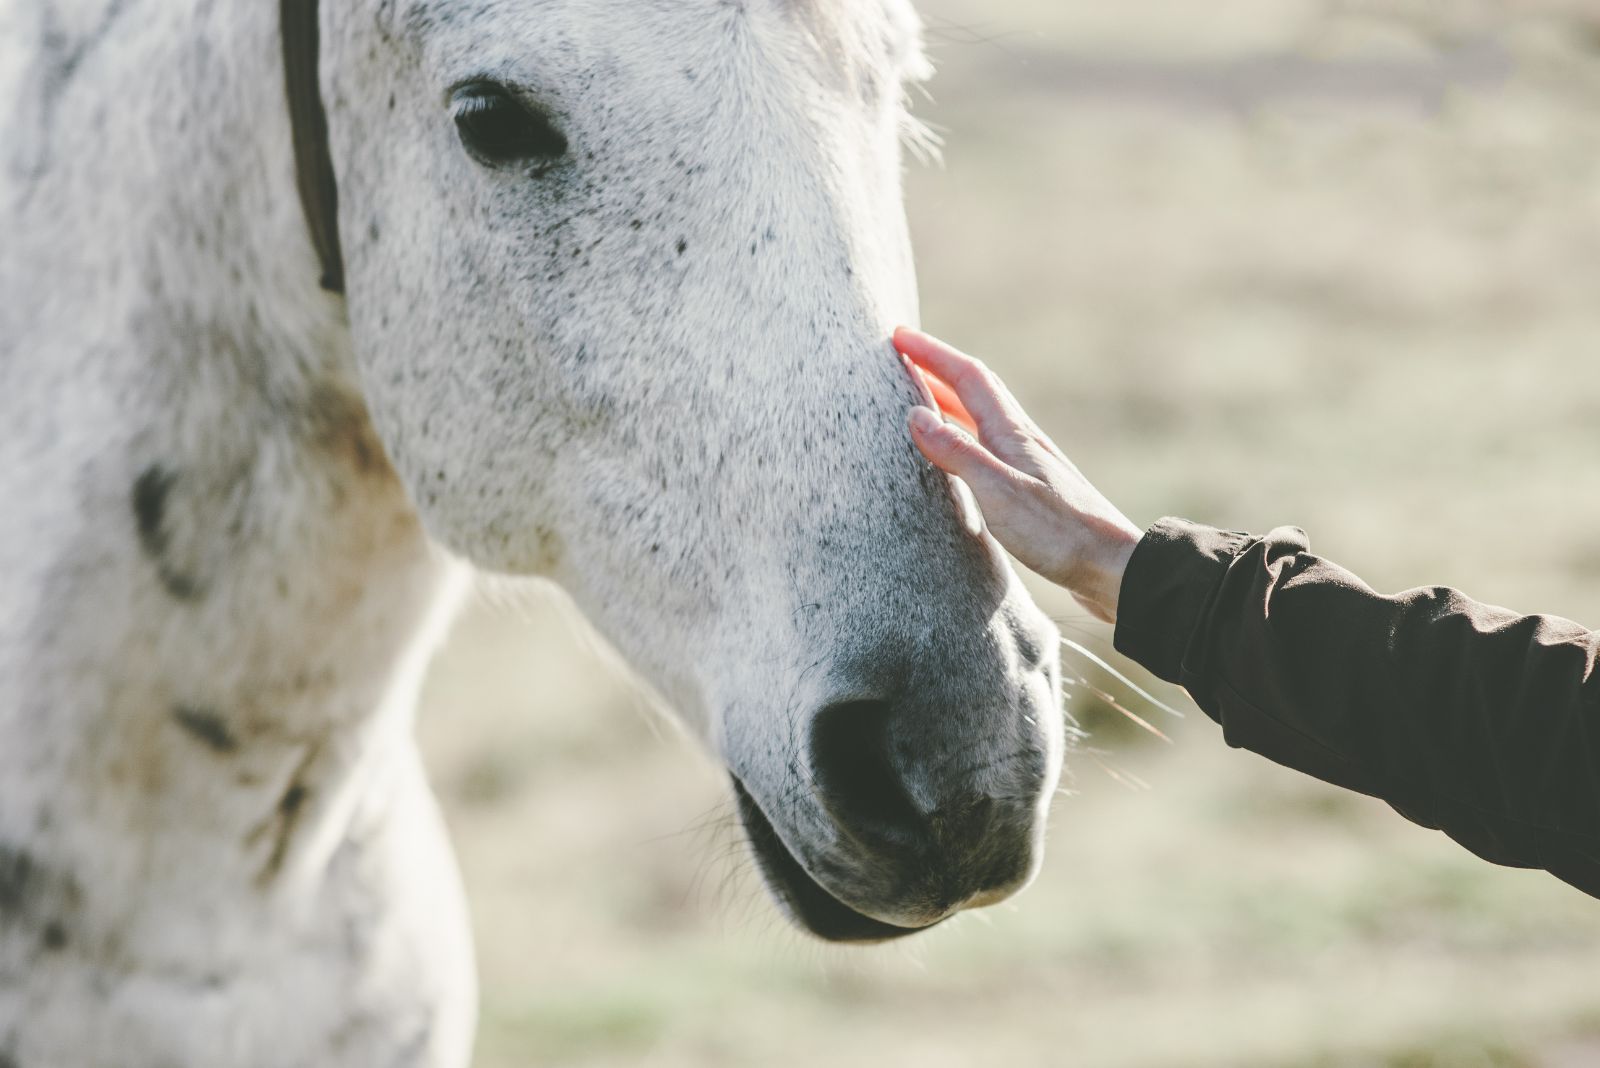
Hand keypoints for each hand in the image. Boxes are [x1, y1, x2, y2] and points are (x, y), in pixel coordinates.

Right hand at [895, 327, 1142, 623]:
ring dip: (950, 399)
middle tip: (904, 357)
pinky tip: (960, 453)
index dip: (932, 353)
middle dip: (938, 368)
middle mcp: (1020, 440)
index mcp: (1012, 434)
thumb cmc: (1060, 533)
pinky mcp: (1031, 487)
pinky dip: (964, 434)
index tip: (899, 337)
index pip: (967, 378)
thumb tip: (916, 415)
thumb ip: (958, 453)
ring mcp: (1028, 462)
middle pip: (975, 390)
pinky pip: (988, 445)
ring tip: (920, 396)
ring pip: (982, 416)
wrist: (1113, 565)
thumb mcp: (1000, 493)